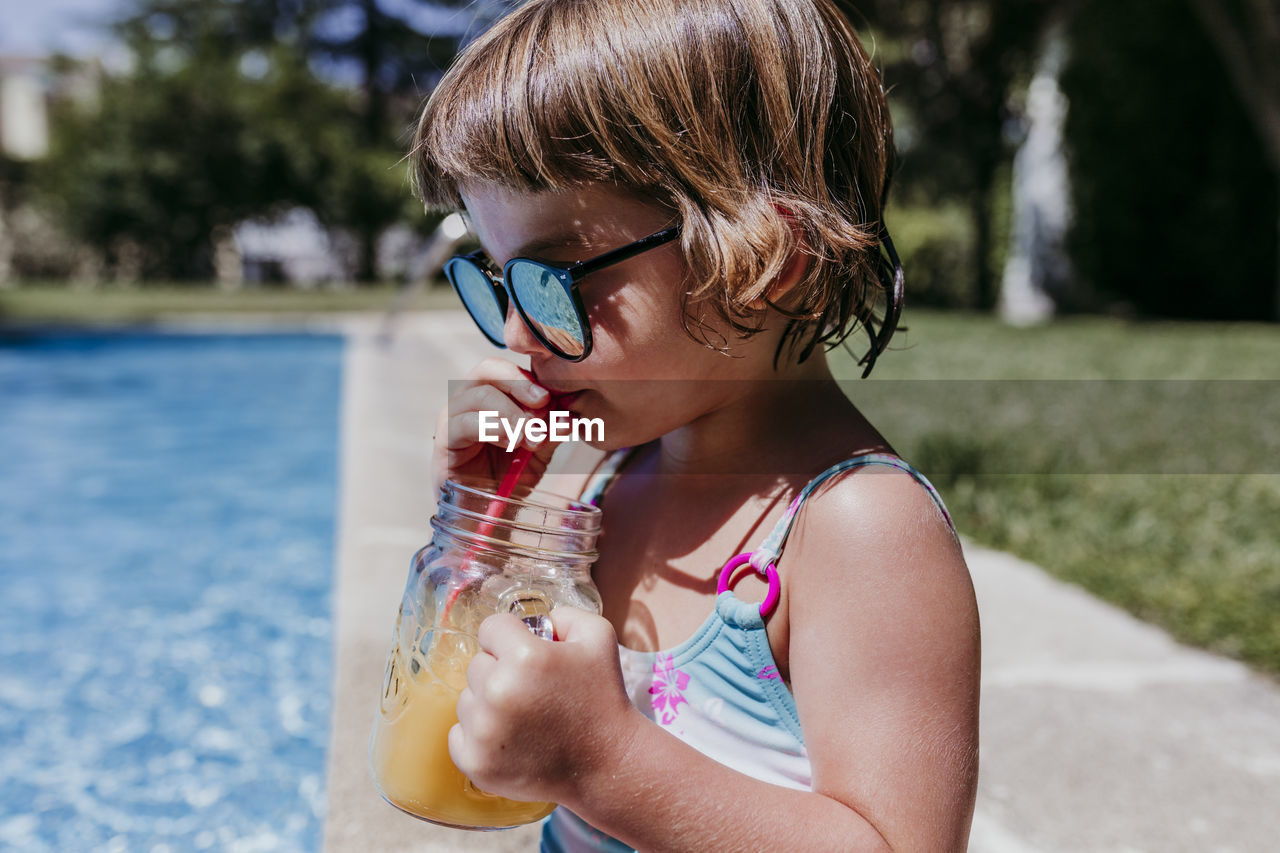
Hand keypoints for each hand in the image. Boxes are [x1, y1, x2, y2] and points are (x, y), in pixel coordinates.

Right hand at [432, 358, 556, 494]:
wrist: (485, 512)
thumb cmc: (509, 477)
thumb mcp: (538, 451)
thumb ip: (551, 431)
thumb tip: (569, 418)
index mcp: (493, 394)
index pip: (509, 368)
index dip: (532, 378)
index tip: (553, 399)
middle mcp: (469, 399)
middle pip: (488, 368)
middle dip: (519, 382)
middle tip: (542, 403)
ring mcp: (453, 416)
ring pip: (480, 395)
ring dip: (511, 413)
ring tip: (530, 436)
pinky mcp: (444, 439)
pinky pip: (464, 422)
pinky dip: (493, 428)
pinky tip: (511, 442)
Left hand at [448, 607, 641, 804]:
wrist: (608, 764)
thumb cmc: (603, 698)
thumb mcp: (599, 637)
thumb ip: (564, 614)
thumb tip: (537, 618)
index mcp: (526, 656)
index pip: (491, 628)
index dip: (510, 637)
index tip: (526, 653)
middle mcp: (499, 691)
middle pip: (477, 664)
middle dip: (500, 671)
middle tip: (531, 690)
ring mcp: (484, 731)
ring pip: (467, 699)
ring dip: (488, 704)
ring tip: (523, 717)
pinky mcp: (476, 763)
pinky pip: (458, 734)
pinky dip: (478, 736)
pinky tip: (510, 739)